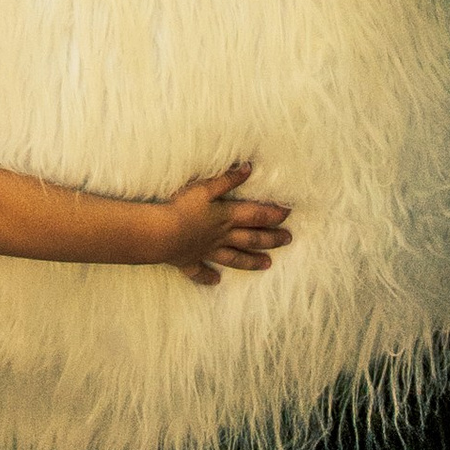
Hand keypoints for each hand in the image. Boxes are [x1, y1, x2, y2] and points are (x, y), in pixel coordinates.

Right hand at [159, 160, 293, 286]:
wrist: (161, 234)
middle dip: (271, 239)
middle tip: (288, 240)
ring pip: (234, 258)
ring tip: (268, 264)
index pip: (256, 215)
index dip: (273, 214)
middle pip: (251, 239)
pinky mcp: (190, 261)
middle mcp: (221, 237)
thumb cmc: (182, 208)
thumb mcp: (205, 189)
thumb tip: (249, 168)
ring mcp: (206, 251)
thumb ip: (227, 179)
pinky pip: (200, 271)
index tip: (288, 213)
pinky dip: (208, 277)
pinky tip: (215, 281)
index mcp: (226, 217)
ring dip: (251, 261)